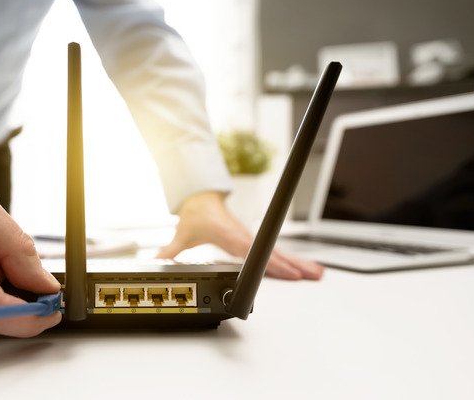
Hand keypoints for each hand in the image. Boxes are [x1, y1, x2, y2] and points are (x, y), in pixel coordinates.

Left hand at [156, 192, 323, 279]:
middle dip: (293, 264)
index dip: (269, 262)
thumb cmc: (196, 214)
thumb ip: (170, 250)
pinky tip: (305, 268)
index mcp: (230, 235)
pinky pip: (276, 250)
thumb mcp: (182, 233)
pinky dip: (292, 259)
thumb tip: (156, 262)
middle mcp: (245, 236)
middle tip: (312, 276)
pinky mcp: (254, 240)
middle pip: (273, 252)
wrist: (202, 197)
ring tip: (317, 274)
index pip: (253, 251)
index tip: (286, 271)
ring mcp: (252, 237)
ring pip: (279, 251)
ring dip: (299, 262)